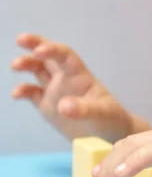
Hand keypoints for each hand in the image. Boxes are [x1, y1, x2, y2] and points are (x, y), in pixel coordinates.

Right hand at [11, 33, 150, 142]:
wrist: (110, 136)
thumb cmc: (111, 119)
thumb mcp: (103, 113)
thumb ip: (84, 109)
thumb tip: (63, 106)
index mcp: (79, 75)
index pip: (65, 55)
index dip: (52, 49)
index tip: (39, 51)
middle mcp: (65, 79)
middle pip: (48, 56)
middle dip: (34, 44)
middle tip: (20, 40)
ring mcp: (55, 92)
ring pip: (37, 70)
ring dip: (26, 64)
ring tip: (15, 66)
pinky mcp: (48, 106)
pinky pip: (32, 94)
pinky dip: (23, 91)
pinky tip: (16, 94)